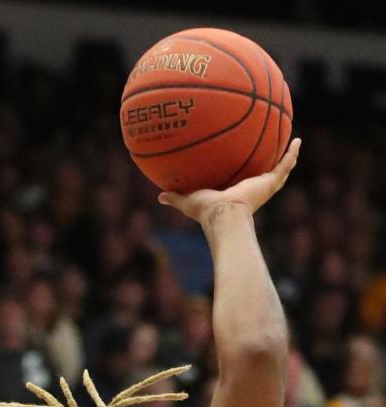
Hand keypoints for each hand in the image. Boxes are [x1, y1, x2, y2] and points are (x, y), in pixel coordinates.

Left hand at [159, 137, 300, 225]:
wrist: (224, 215)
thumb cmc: (207, 211)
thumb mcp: (188, 200)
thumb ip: (175, 197)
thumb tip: (159, 196)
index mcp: (236, 194)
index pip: (241, 180)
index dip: (243, 172)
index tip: (244, 161)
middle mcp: (251, 189)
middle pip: (262, 174)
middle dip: (266, 163)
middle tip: (270, 148)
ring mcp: (263, 186)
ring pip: (278, 169)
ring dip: (286, 157)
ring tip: (292, 142)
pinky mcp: (270, 183)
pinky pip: (285, 165)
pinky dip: (292, 154)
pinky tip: (298, 140)